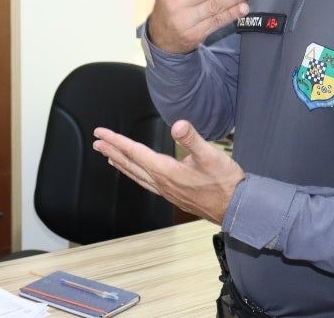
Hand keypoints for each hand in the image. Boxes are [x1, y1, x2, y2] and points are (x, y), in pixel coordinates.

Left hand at [93, 120, 244, 223]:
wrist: (236, 208)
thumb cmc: (225, 182)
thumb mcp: (211, 156)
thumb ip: (192, 139)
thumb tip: (178, 125)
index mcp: (166, 171)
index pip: (134, 152)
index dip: (116, 141)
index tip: (101, 133)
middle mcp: (161, 182)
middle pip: (130, 164)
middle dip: (112, 151)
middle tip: (97, 142)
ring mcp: (165, 190)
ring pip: (135, 175)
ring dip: (120, 164)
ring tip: (108, 156)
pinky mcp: (172, 195)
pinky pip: (145, 183)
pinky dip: (134, 175)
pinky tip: (135, 173)